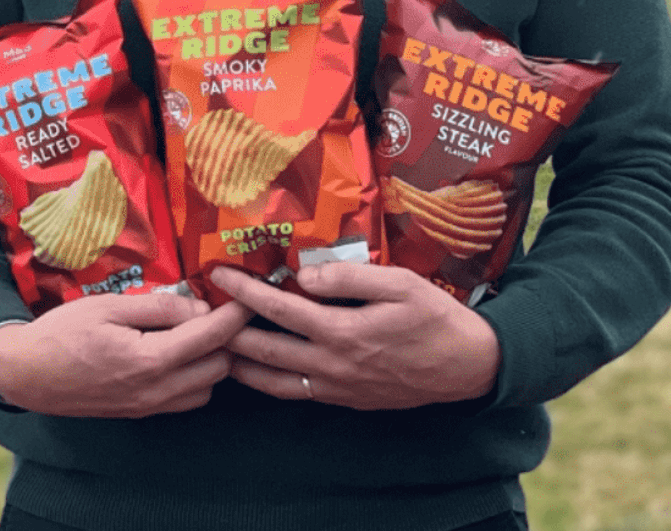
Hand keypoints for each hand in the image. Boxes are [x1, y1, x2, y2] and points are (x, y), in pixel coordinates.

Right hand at [0, 291, 251, 416]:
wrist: (25, 374)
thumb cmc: (63, 332)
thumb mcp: (109, 306)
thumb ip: (159, 308)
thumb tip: (199, 308)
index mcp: (148, 360)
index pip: (211, 338)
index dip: (236, 315)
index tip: (249, 294)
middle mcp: (154, 391)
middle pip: (218, 367)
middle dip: (228, 338)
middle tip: (223, 306)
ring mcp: (148, 406)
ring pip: (206, 388)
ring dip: (213, 360)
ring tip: (202, 327)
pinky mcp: (139, 411)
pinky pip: (185, 400)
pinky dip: (195, 377)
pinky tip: (180, 350)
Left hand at [213, 263, 499, 410]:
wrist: (467, 366)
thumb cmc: (434, 316)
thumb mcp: (398, 283)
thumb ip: (349, 277)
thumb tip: (304, 273)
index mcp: (341, 331)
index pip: (278, 309)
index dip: (244, 291)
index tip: (219, 272)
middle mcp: (331, 365)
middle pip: (264, 349)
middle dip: (228, 328)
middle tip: (202, 309)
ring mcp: (336, 386)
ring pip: (273, 380)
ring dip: (241, 362)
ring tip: (215, 343)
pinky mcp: (345, 398)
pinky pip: (294, 393)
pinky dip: (268, 381)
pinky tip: (257, 369)